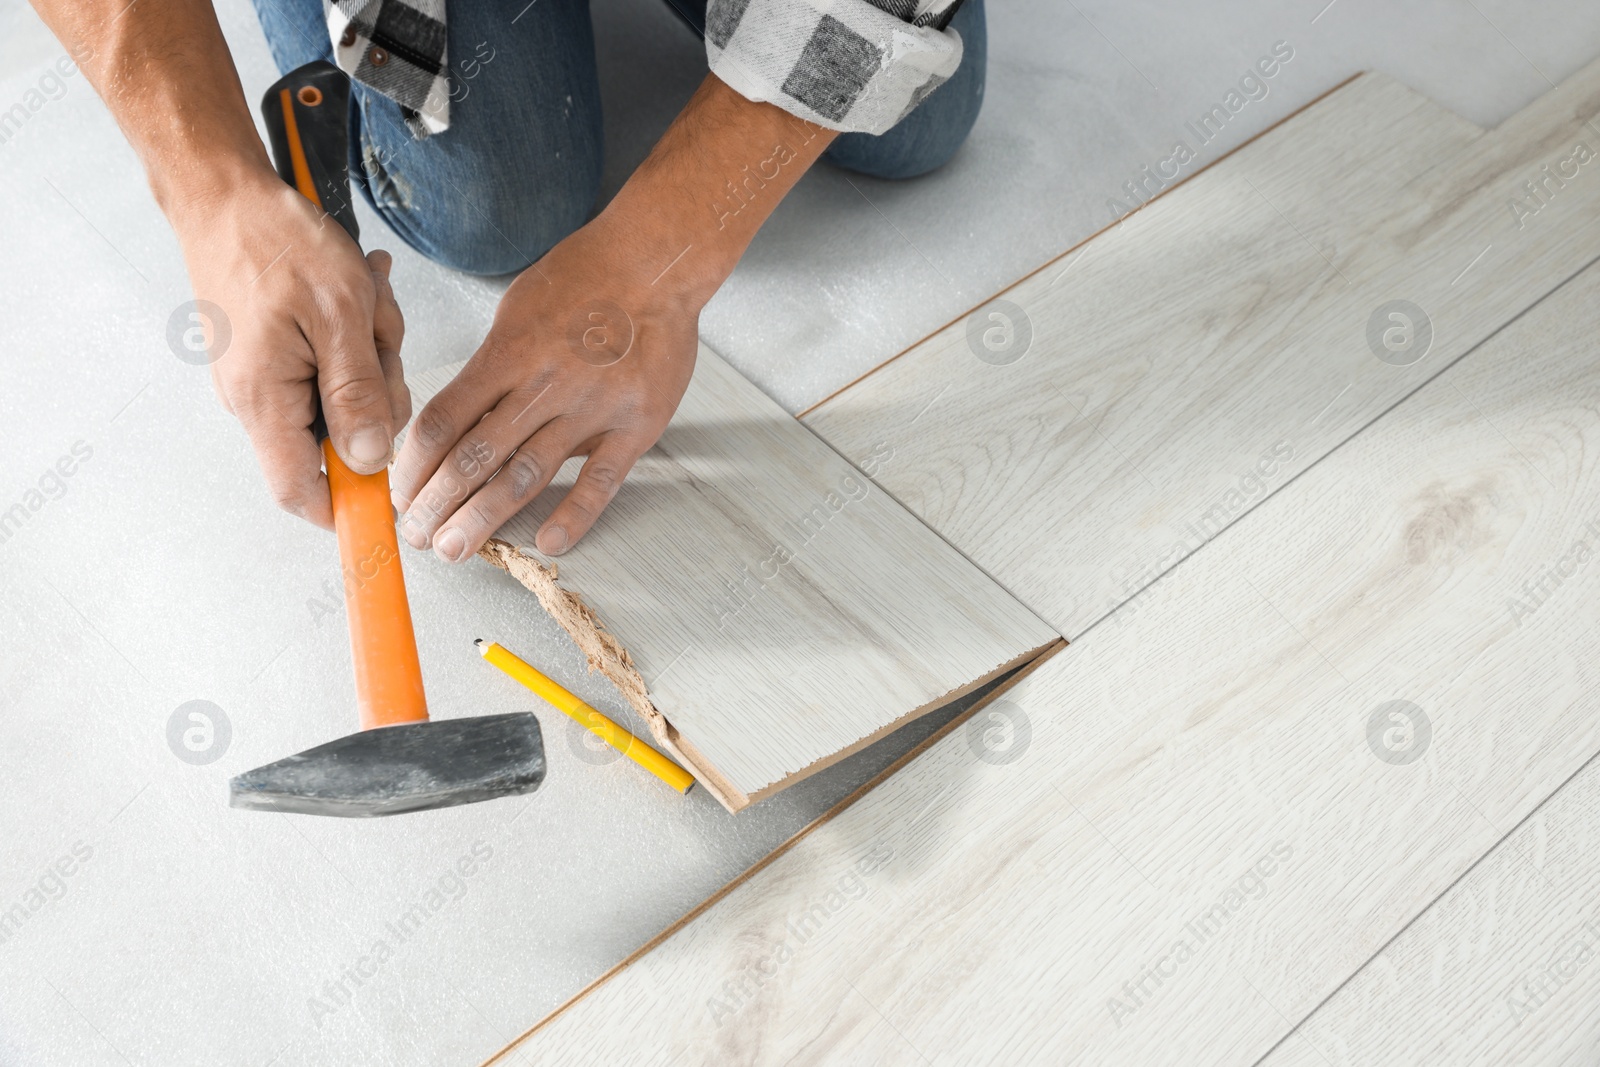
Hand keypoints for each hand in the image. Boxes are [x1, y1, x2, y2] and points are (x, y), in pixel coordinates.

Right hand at [173, 172, 409, 527]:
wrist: (226, 193)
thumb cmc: (276, 241)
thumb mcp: (341, 314)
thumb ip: (359, 393)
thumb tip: (371, 460)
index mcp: (265, 400)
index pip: (299, 491)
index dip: (347, 507)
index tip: (392, 501)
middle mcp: (258, 400)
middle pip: (339, 439)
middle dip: (379, 393)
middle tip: (382, 338)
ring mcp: (268, 377)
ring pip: (345, 396)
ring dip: (373, 352)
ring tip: (366, 298)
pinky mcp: (278, 355)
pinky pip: (333, 365)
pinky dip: (356, 334)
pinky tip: (359, 294)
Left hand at [390, 208, 701, 561]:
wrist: (656, 261)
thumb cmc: (585, 278)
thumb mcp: (517, 308)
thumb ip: (492, 365)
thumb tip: (457, 418)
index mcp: (508, 353)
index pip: (443, 420)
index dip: (414, 465)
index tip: (400, 492)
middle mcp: (544, 385)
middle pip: (474, 457)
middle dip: (437, 504)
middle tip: (416, 536)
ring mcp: (592, 408)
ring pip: (526, 475)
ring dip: (483, 518)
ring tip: (456, 549)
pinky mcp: (636, 425)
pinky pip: (601, 480)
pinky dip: (573, 514)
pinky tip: (546, 541)